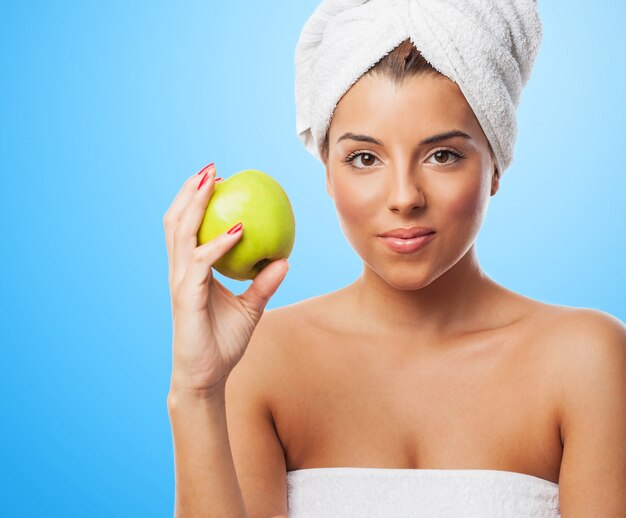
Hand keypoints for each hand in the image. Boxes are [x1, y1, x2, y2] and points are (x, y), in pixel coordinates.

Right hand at [163, 164, 288, 395]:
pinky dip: (218, 243)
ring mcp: (180, 282)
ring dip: (195, 204)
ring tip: (212, 181)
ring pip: (181, 233)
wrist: (205, 377)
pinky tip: (239, 229)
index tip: (217, 180)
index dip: (196, 201)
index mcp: (190, 271)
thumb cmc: (223, 343)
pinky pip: (201, 262)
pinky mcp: (186, 296)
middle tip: (211, 168)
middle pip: (176, 221)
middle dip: (190, 191)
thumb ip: (263, 284)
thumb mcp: (250, 308)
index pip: (188, 228)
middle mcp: (180, 271)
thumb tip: (284, 260)